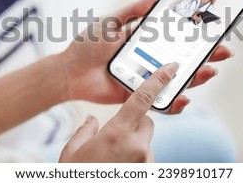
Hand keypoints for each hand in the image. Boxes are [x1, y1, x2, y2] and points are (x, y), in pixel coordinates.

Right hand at [59, 63, 178, 161]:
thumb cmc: (76, 176)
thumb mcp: (72, 152)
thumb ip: (84, 131)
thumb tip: (92, 121)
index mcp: (116, 134)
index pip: (142, 100)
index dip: (157, 82)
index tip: (170, 69)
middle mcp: (137, 147)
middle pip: (146, 122)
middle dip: (135, 124)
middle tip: (115, 137)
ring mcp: (146, 163)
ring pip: (146, 143)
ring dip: (135, 146)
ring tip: (113, 161)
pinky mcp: (149, 173)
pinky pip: (146, 159)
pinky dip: (136, 161)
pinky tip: (119, 168)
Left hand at [61, 0, 232, 113]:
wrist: (69, 71)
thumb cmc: (87, 45)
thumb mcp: (110, 23)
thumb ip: (131, 12)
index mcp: (145, 40)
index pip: (177, 36)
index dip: (196, 34)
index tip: (215, 29)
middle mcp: (150, 58)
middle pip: (184, 58)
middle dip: (206, 56)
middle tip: (224, 51)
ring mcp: (146, 78)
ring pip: (177, 80)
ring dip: (197, 77)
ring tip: (210, 71)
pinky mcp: (138, 95)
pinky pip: (159, 101)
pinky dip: (173, 102)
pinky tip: (183, 98)